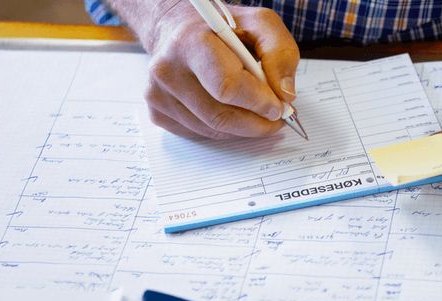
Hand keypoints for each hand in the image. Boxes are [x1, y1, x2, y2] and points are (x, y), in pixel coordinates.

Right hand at [129, 1, 299, 138]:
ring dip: (243, 128)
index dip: (259, 102)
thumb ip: (280, 54)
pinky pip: (200, 134)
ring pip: (212, 129)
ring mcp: (158, 94)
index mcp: (191, 42)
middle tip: (275, 118)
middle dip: (256, 123)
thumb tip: (284, 94)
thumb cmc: (222, 29)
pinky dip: (224, 129)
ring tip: (257, 113)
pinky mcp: (157, 112)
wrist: (179, 30)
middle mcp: (167, 68)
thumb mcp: (261, 25)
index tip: (278, 107)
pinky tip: (231, 110)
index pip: (227, 87)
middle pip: (220, 116)